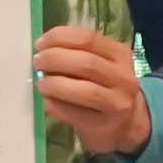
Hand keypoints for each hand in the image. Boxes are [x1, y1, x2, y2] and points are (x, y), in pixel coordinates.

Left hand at [34, 22, 151, 156]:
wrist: (124, 123)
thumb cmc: (104, 87)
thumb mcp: (100, 63)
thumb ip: (77, 53)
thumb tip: (44, 49)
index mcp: (119, 54)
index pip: (88, 38)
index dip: (60, 38)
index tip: (41, 43)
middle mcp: (122, 77)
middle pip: (86, 63)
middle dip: (55, 60)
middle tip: (37, 62)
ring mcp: (116, 102)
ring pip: (85, 90)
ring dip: (56, 84)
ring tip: (41, 83)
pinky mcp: (103, 125)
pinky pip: (76, 113)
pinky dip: (56, 105)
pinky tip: (48, 101)